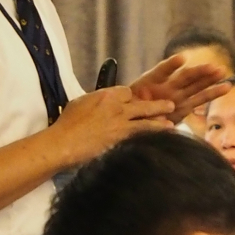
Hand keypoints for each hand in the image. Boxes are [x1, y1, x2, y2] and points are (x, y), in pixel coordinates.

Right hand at [54, 86, 174, 164]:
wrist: (64, 143)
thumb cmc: (66, 124)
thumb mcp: (80, 103)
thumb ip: (95, 100)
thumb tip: (101, 103)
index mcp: (106, 95)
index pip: (127, 92)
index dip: (133, 97)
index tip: (135, 103)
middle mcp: (117, 107)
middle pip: (142, 104)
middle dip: (157, 105)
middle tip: (170, 105)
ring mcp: (120, 125)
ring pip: (146, 121)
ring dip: (160, 122)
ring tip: (171, 125)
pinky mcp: (121, 141)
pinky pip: (141, 137)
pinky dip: (151, 138)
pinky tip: (160, 141)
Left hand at [130, 55, 230, 123]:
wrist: (128, 119)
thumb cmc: (127, 110)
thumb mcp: (128, 107)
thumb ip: (141, 111)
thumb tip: (156, 120)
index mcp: (149, 81)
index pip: (161, 70)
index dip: (171, 65)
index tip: (182, 58)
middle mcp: (166, 87)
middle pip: (184, 77)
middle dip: (199, 72)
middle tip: (215, 68)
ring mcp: (176, 96)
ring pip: (195, 85)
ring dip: (209, 79)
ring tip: (222, 72)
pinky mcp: (183, 107)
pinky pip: (199, 99)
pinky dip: (211, 93)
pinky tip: (225, 87)